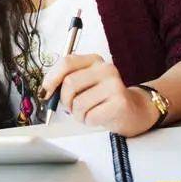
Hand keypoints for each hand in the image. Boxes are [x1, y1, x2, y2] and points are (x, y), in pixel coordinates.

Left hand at [39, 54, 158, 136]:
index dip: (51, 78)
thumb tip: (46, 90)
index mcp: (94, 60)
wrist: (135, 111)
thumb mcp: (86, 83)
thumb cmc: (104, 98)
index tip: (46, 92)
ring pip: (78, 103)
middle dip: (65, 101)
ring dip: (77, 114)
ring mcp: (114, 85)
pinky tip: (97, 118)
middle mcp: (106, 69)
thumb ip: (67, 81)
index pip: (66, 62)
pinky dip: (88, 121)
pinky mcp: (119, 103)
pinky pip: (90, 116)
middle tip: (71, 108)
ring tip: (88, 113)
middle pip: (69, 83)